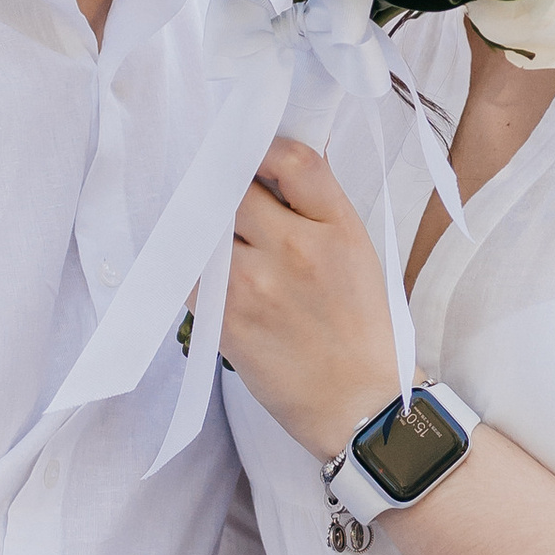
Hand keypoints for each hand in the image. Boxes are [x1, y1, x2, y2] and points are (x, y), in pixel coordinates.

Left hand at [224, 135, 400, 463]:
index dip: (264, 149)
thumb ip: (318, 209)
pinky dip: (193, 268)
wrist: (360, 405)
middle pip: (236, 186)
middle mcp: (296, 247)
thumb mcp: (359, 253)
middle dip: (226, 188)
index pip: (293, 159)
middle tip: (222, 197)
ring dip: (204, 228)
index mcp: (337, 227)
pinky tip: (207, 273)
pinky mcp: (228, 319)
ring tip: (211, 237)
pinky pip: (192, 273)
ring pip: (205, 227)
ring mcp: (257, 283)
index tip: (253, 158)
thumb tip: (271, 166)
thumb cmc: (362, 329)